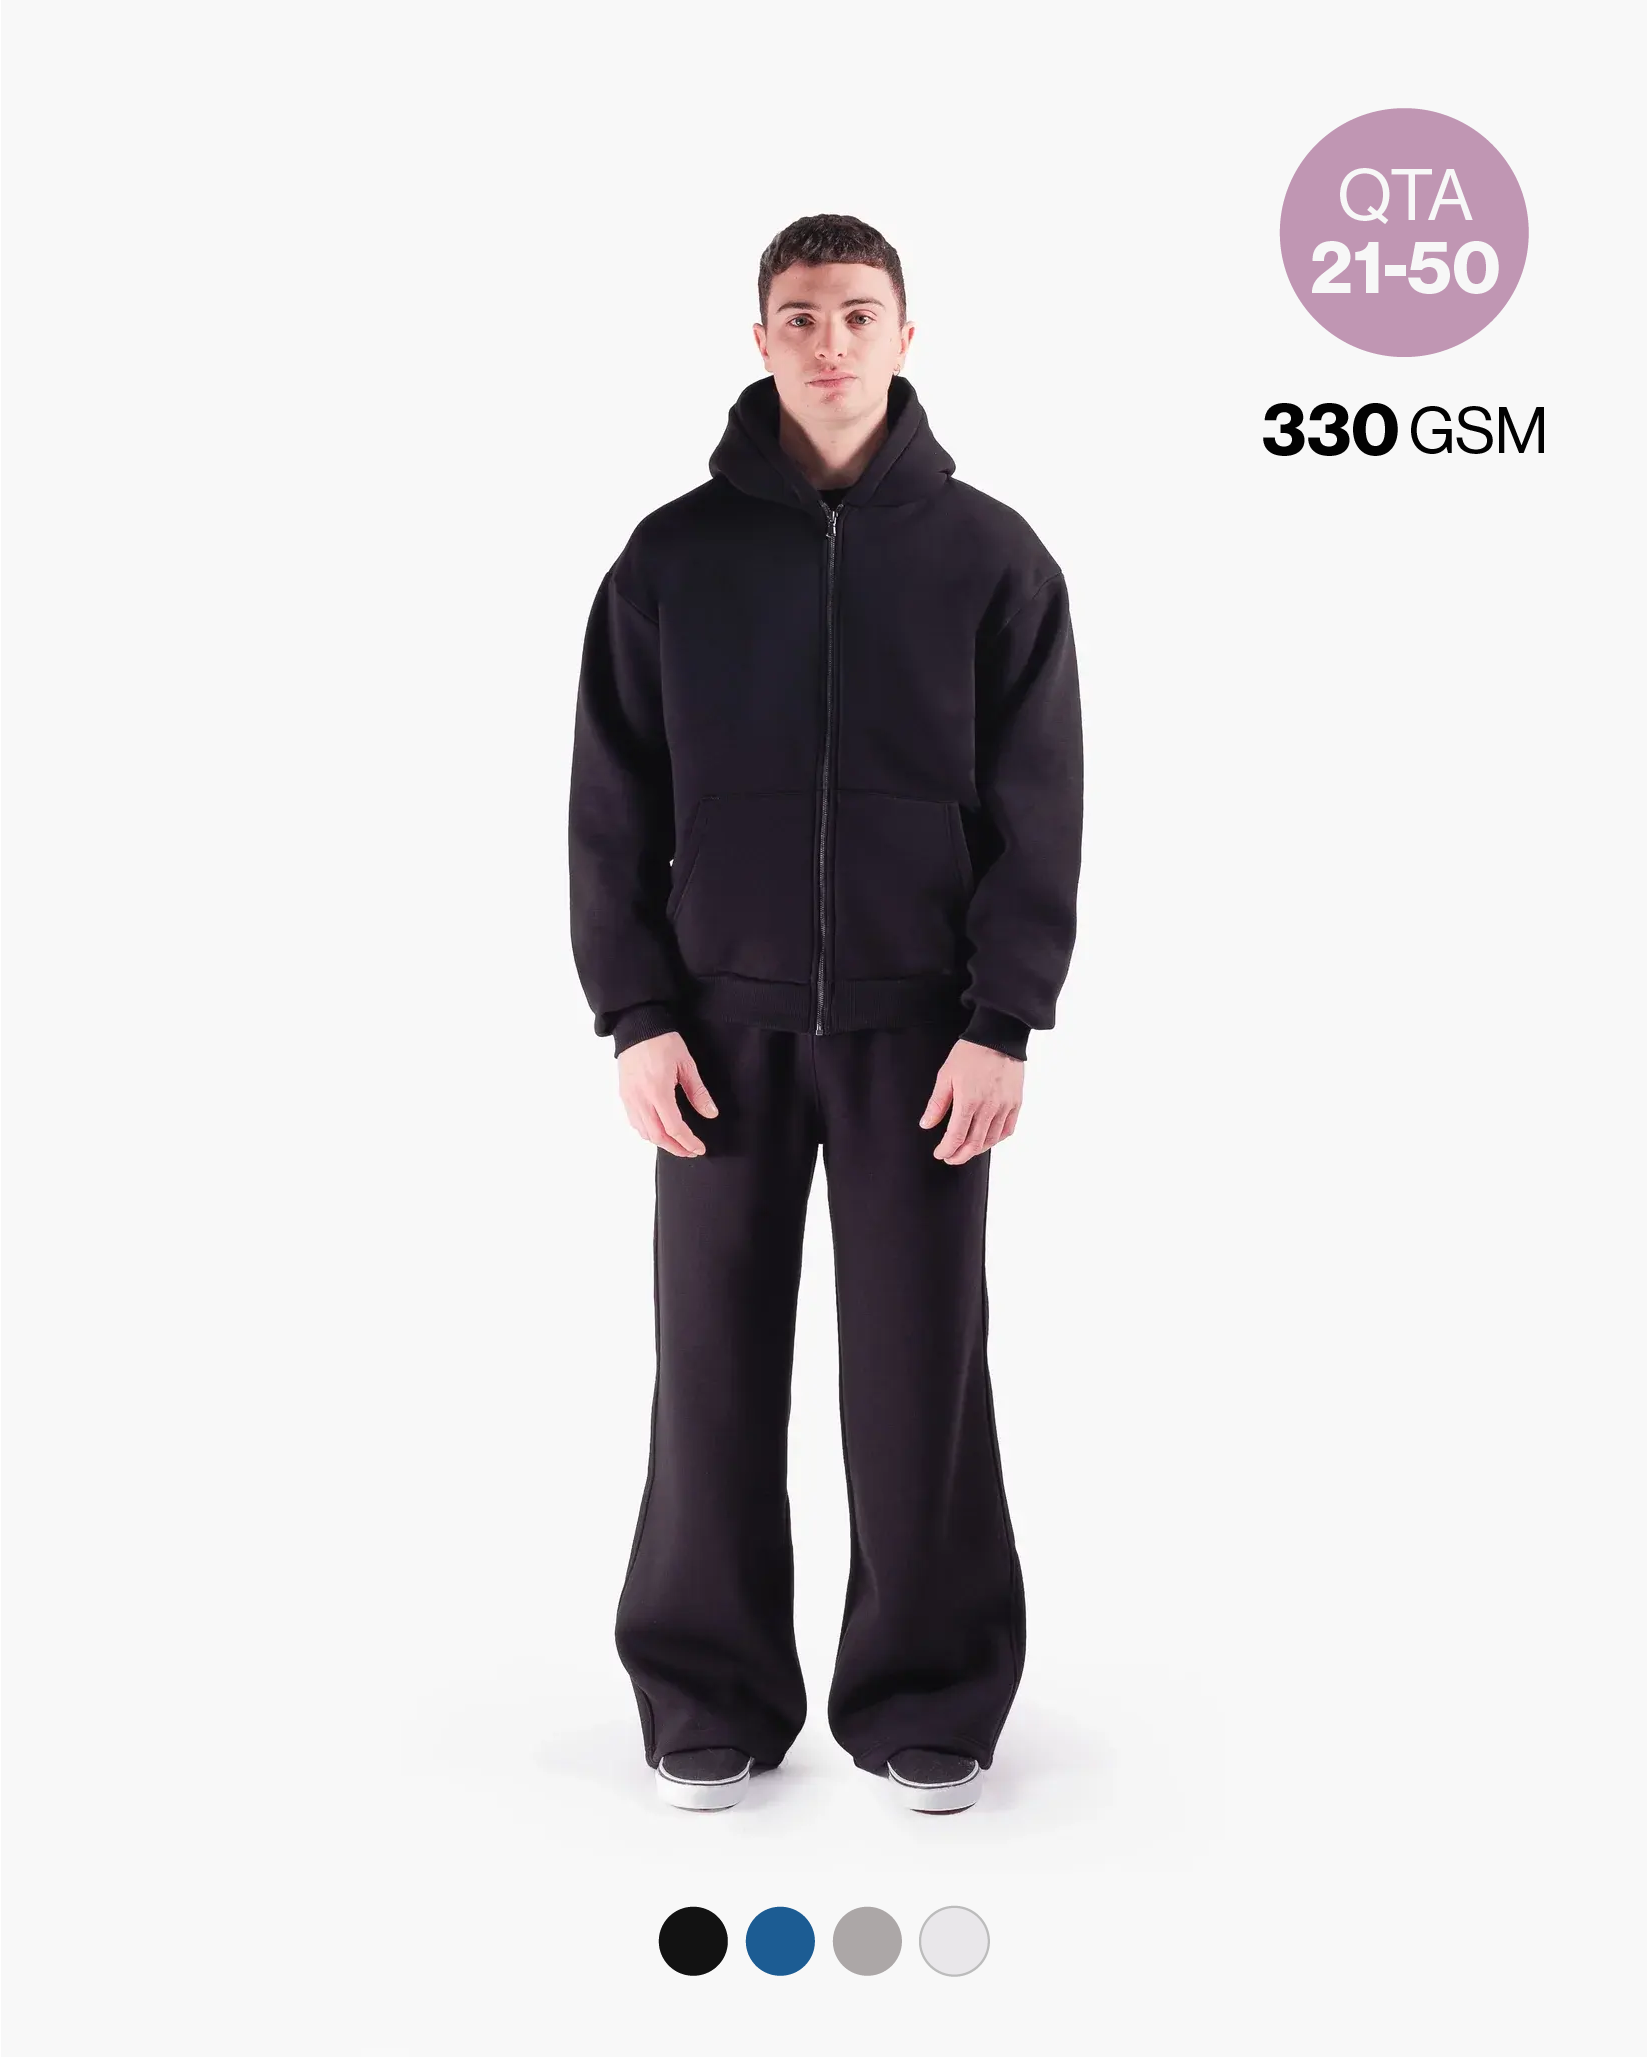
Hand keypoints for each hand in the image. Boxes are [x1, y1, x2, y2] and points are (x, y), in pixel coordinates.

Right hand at [617, 1031, 718, 1157]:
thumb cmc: (661, 1041)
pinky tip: (659, 1130)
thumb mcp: (686, 1064)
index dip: (688, 1142)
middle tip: (690, 1151)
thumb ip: (698, 1092)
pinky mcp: (624, 1096)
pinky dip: (648, 1132)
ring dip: (662, 1142)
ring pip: (644, 1132)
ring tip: (677, 1143)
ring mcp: (630, 1099)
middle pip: (658, 1136)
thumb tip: (710, 1113)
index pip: (674, 1127)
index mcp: (658, 1091)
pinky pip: (635, 1122)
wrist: (637, 1027)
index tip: (699, 1148)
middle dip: (675, 1148)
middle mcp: (641, 1099)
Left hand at [919, 1038, 1023, 1164]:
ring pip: (990, 1140)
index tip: (940, 1153)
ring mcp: (1005, 1107)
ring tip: (965, 1151)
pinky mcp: (1016, 1103)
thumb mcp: (946, 1075)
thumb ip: (937, 1104)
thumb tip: (926, 1124)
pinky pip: (1007, 1130)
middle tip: (950, 1158)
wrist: (998, 1037)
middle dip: (960, 1155)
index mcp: (969, 1101)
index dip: (946, 1149)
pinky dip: (995, 1140)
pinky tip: (986, 1140)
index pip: (956, 1137)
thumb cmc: (970, 1054)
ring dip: (976, 1150)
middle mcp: (989, 1108)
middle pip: (974, 1144)